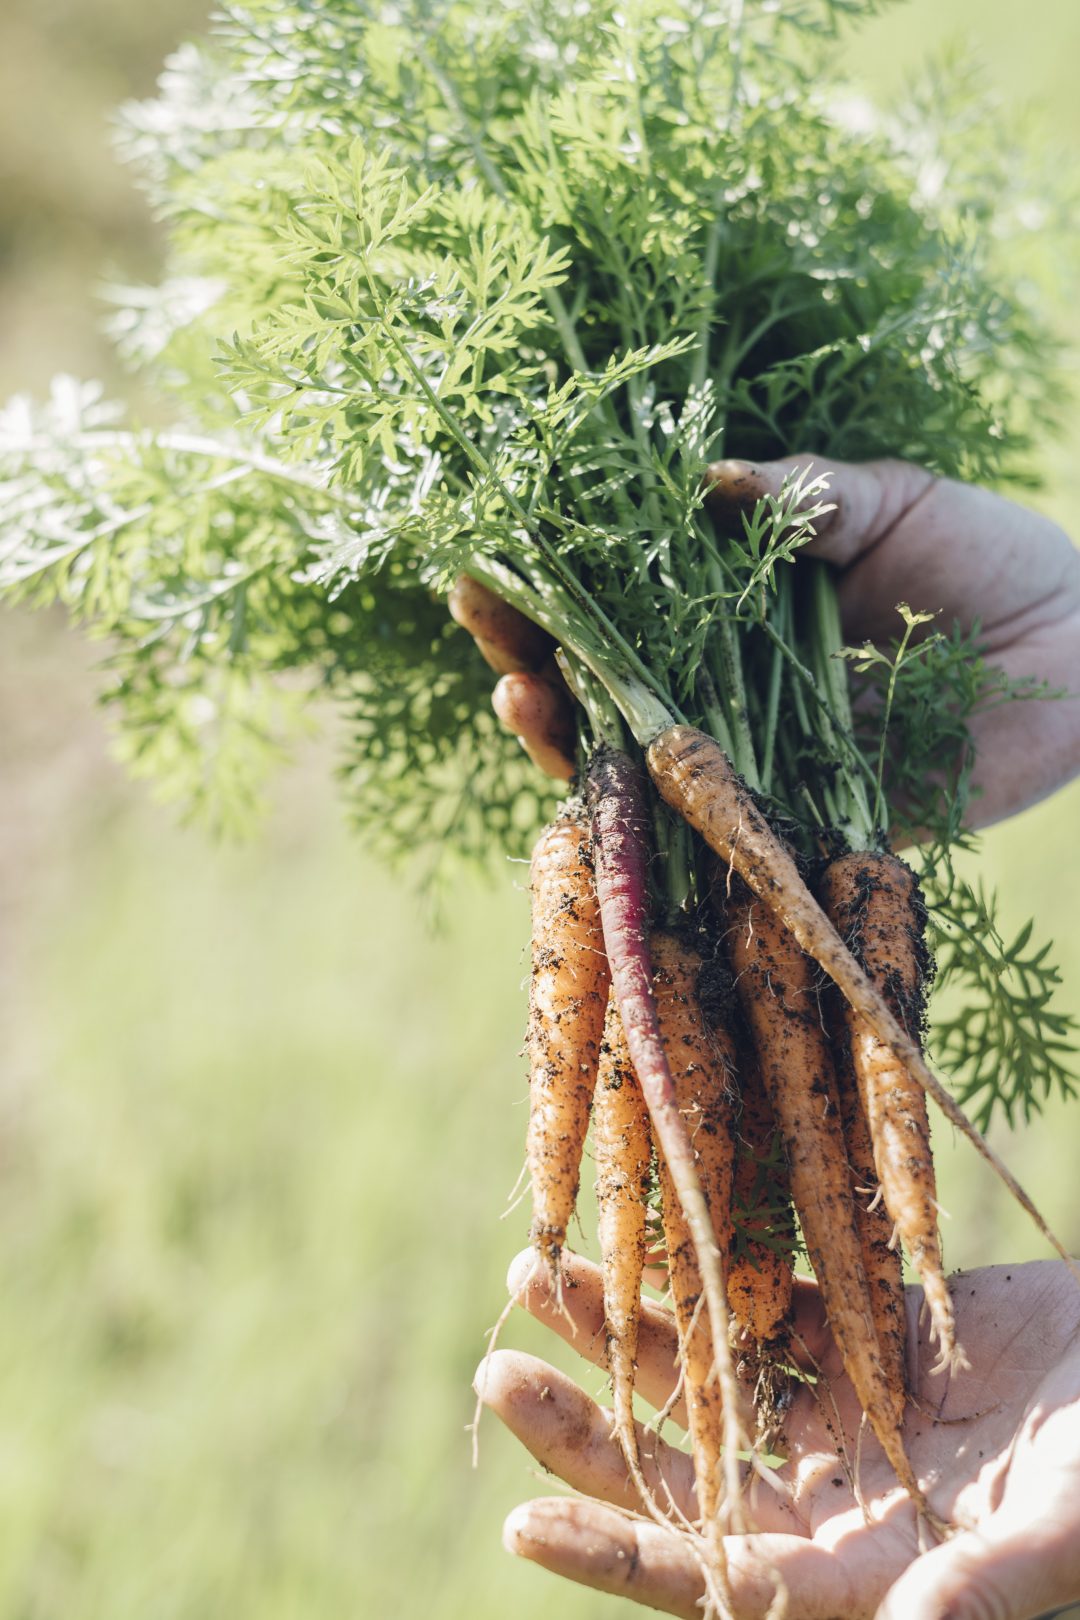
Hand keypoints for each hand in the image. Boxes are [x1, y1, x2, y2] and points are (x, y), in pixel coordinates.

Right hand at [450, 458, 1079, 821]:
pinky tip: (600, 773)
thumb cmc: (988, 560)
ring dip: (562, 732)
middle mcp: (724, 687)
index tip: (488, 550)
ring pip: (631, 762)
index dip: (549, 580)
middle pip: (597, 681)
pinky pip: (710, 829)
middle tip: (480, 615)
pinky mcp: (796, 825)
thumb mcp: (891, 503)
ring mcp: (752, 760)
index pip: (614, 599)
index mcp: (731, 609)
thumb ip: (806, 495)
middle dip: (525, 649)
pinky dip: (653, 813)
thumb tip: (709, 476)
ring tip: (514, 689)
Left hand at [476, 1252, 1079, 1619]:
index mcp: (858, 1569)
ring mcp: (838, 1408)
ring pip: (702, 1372)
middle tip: (497, 1373)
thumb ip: (982, 1586)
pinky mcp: (858, 1332)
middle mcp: (828, 1493)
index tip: (521, 1526)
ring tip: (535, 1274)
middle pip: (680, 1467)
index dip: (618, 1555)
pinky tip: (642, 1226)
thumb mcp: (1059, 1532)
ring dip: (621, 1328)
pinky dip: (705, 1266)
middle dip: (586, 1427)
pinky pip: (764, 1298)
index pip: (713, 1577)